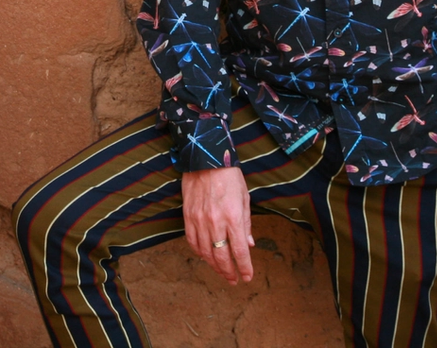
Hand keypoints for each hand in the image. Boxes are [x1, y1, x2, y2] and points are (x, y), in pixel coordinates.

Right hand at [181, 167, 254, 284]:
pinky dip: (199, 252)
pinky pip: (192, 240)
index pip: (239, 251)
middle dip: (229, 272)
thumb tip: (248, 245)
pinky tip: (205, 256)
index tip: (247, 277)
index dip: (244, 267)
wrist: (205, 157)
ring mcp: (199, 219)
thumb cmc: (229, 175)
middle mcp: (215, 221)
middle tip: (234, 280)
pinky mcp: (188, 215)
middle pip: (221, 256)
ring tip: (221, 272)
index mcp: (233, 216)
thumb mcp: (244, 197)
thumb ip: (246, 223)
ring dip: (214, 266)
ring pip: (205, 252)